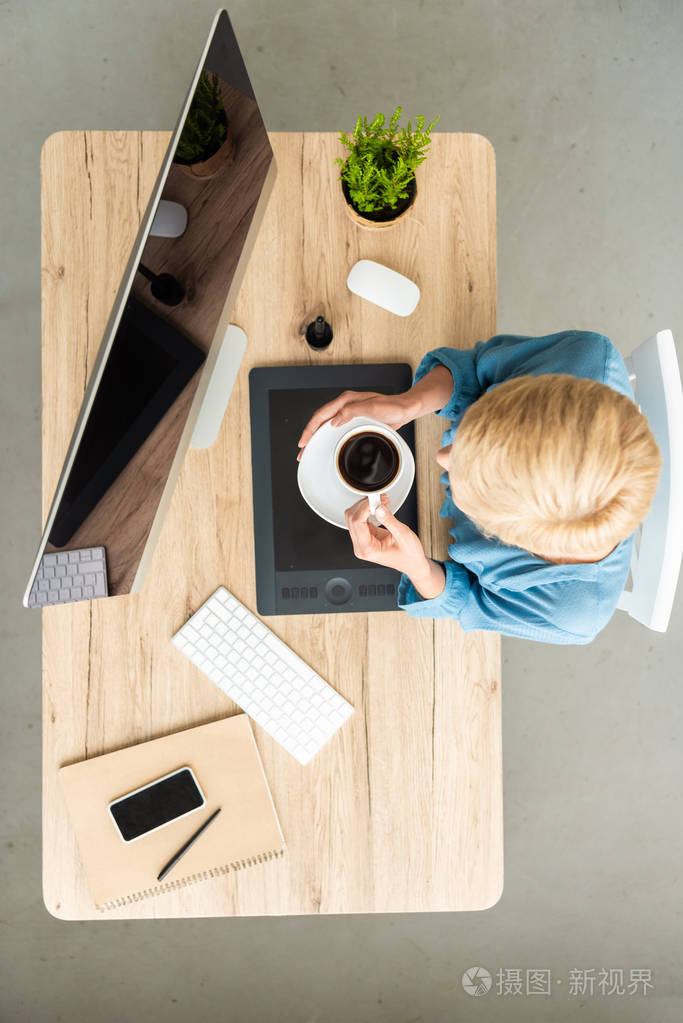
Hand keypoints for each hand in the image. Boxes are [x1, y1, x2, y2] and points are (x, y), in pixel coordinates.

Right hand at [297, 390, 413, 460]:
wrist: (405, 409)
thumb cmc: (392, 406)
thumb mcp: (372, 408)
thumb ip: (352, 411)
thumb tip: (333, 420)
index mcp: (346, 400)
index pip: (322, 414)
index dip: (310, 429)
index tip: (304, 441)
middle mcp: (345, 405)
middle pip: (320, 421)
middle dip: (309, 436)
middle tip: (302, 452)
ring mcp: (349, 413)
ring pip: (326, 425)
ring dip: (317, 438)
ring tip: (309, 451)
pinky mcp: (354, 420)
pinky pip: (335, 429)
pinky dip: (327, 438)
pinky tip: (325, 445)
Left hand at [345, 495, 445, 598]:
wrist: (413, 563)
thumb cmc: (409, 555)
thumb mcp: (403, 535)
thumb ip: (389, 520)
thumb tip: (378, 507)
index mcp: (367, 549)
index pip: (357, 522)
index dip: (365, 507)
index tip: (377, 499)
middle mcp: (361, 547)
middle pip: (352, 518)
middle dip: (365, 505)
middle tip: (381, 498)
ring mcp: (361, 542)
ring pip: (353, 517)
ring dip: (365, 506)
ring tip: (381, 501)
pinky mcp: (365, 537)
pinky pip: (360, 520)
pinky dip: (367, 510)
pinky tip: (378, 507)